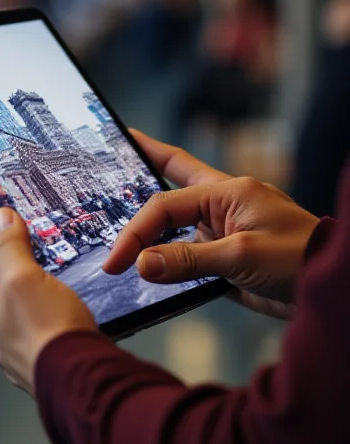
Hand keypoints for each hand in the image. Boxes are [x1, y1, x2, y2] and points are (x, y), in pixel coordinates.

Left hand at [0, 207, 96, 394]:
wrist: (81, 381)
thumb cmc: (49, 333)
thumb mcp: (23, 277)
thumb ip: (9, 247)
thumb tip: (0, 218)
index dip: (4, 246)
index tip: (22, 233)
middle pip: (7, 291)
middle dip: (25, 273)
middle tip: (47, 260)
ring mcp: (21, 353)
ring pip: (27, 315)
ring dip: (42, 300)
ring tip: (63, 289)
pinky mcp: (47, 364)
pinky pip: (48, 334)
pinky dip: (57, 323)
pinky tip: (71, 318)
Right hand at [103, 132, 319, 319]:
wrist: (331, 290)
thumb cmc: (298, 258)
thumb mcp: (240, 256)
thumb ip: (188, 259)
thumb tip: (142, 264)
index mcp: (226, 191)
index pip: (165, 205)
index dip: (135, 231)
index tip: (115, 260)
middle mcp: (221, 206)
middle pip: (171, 184)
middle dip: (143, 168)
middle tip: (116, 153)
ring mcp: (222, 232)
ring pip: (176, 224)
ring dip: (150, 225)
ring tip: (119, 207)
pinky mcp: (225, 260)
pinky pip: (187, 256)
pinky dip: (167, 260)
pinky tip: (148, 264)